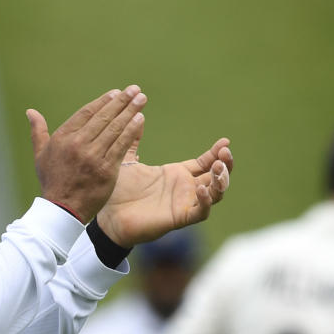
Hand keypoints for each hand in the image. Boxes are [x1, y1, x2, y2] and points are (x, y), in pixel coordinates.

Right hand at [27, 86, 146, 222]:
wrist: (62, 210)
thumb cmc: (52, 181)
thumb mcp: (40, 154)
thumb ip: (38, 131)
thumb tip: (30, 112)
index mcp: (62, 138)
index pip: (86, 113)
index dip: (103, 101)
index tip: (116, 93)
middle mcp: (77, 144)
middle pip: (103, 117)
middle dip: (121, 101)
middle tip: (134, 89)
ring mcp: (92, 156)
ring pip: (114, 129)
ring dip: (130, 112)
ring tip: (141, 99)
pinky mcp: (106, 169)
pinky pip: (121, 145)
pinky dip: (131, 131)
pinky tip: (139, 119)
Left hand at [96, 138, 232, 245]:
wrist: (108, 216)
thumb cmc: (118, 191)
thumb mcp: (128, 160)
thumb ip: (133, 139)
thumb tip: (137, 115)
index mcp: (176, 174)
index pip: (205, 162)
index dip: (217, 152)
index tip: (225, 141)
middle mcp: (184, 188)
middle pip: (216, 176)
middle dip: (225, 164)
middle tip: (225, 153)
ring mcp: (184, 204)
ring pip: (215, 194)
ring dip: (221, 181)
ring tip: (219, 168)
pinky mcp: (180, 218)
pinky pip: (201, 212)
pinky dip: (205, 201)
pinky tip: (202, 188)